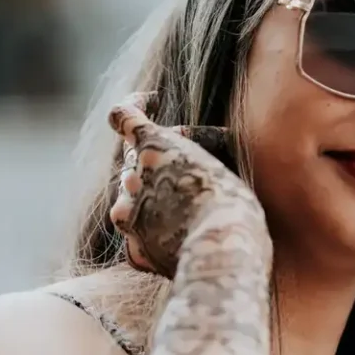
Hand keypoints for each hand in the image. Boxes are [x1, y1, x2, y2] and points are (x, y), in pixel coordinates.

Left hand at [108, 101, 260, 278]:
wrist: (222, 250)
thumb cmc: (232, 201)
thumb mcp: (219, 159)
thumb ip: (191, 148)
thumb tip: (180, 140)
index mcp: (152, 146)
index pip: (122, 116)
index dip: (132, 106)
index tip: (148, 104)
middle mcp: (131, 178)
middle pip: (132, 162)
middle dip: (154, 162)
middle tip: (185, 172)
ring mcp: (128, 216)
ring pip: (129, 201)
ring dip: (150, 200)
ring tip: (185, 214)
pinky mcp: (134, 250)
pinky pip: (137, 239)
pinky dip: (152, 238)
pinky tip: (177, 243)